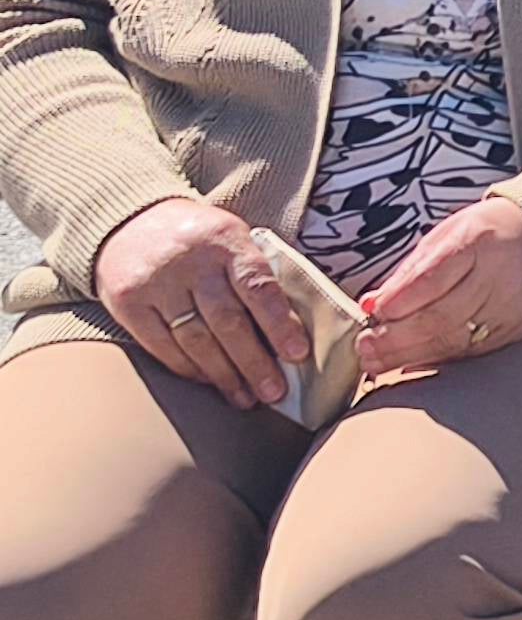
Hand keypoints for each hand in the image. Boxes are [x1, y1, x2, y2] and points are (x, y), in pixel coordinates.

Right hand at [95, 198, 307, 408]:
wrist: (130, 222)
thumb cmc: (200, 239)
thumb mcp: (233, 238)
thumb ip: (257, 274)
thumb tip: (296, 328)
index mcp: (226, 241)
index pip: (258, 287)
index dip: (279, 324)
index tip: (297, 355)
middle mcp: (190, 261)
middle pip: (226, 321)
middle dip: (254, 362)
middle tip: (275, 392)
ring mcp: (156, 283)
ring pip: (194, 340)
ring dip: (224, 375)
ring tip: (246, 398)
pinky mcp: (127, 304)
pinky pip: (162, 346)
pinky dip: (189, 369)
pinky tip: (210, 383)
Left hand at [357, 197, 521, 377]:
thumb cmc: (484, 236)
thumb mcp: (445, 237)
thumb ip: (410, 272)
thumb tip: (370, 305)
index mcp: (479, 239)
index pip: (434, 276)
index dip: (401, 300)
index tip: (371, 314)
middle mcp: (501, 274)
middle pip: (443, 315)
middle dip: (398, 336)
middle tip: (366, 347)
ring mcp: (513, 305)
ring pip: (456, 339)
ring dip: (411, 354)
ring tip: (378, 361)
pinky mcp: (519, 328)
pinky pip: (473, 351)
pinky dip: (438, 359)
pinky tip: (411, 363)